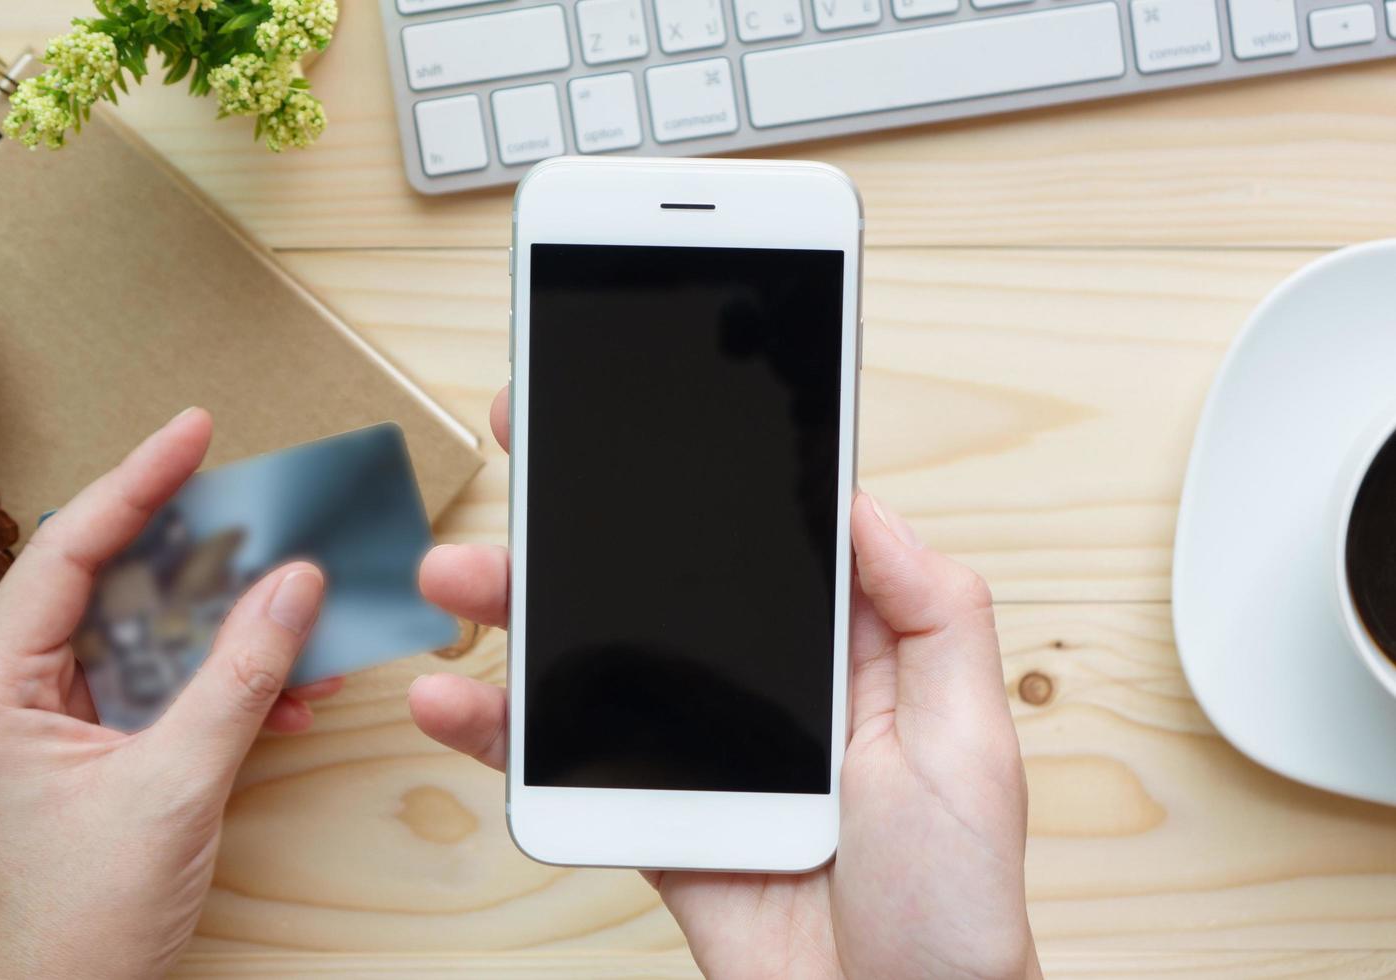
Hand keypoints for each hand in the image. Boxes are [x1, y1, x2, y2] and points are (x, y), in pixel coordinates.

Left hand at [0, 409, 341, 979]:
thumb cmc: (69, 927)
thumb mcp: (168, 789)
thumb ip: (236, 681)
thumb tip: (292, 589)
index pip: (67, 552)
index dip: (137, 483)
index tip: (195, 431)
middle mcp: (24, 691)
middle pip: (123, 585)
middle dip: (210, 562)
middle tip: (274, 526)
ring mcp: (71, 722)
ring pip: (162, 639)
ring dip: (241, 636)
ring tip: (308, 627)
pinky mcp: (112, 752)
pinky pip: (181, 690)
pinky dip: (239, 690)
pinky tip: (291, 700)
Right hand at [410, 388, 1040, 978]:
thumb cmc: (954, 897)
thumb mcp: (971, 738)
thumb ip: (932, 610)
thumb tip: (863, 503)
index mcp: (846, 647)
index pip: (759, 531)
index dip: (696, 465)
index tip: (633, 406)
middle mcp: (766, 681)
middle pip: (655, 577)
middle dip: (582, 515)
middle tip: (519, 440)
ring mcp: (701, 743)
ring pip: (593, 654)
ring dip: (518, 608)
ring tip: (456, 577)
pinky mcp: (652, 806)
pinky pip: (568, 753)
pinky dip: (502, 730)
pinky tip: (452, 701)